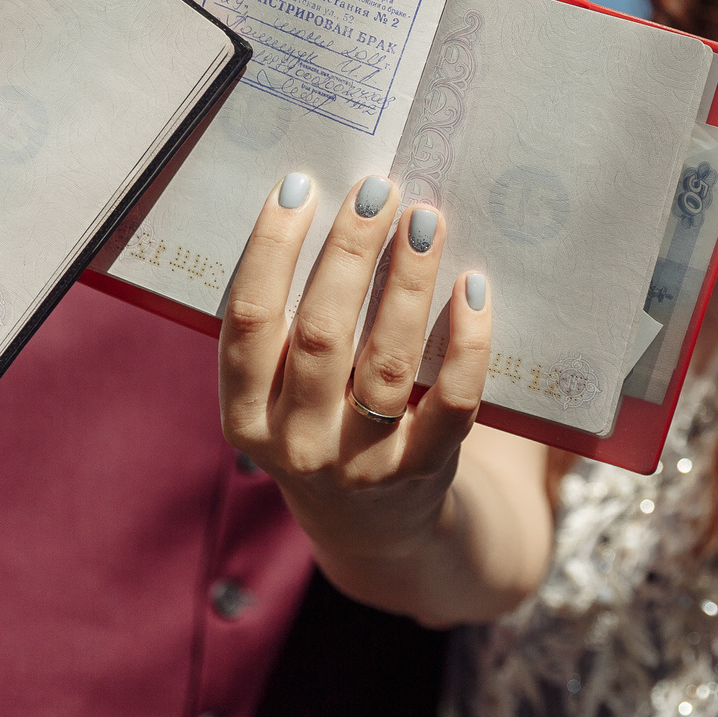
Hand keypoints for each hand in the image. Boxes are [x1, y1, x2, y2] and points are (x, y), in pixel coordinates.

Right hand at [217, 173, 492, 574]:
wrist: (377, 530)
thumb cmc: (321, 426)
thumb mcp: (280, 395)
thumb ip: (286, 327)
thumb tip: (322, 205)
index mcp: (245, 416)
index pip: (248, 320)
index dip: (271, 249)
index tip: (299, 186)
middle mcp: (298, 443)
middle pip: (322, 332)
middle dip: (349, 251)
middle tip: (377, 190)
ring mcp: (362, 463)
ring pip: (388, 361)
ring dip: (408, 282)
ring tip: (426, 220)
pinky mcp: (424, 470)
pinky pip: (453, 401)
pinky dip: (467, 342)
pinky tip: (472, 288)